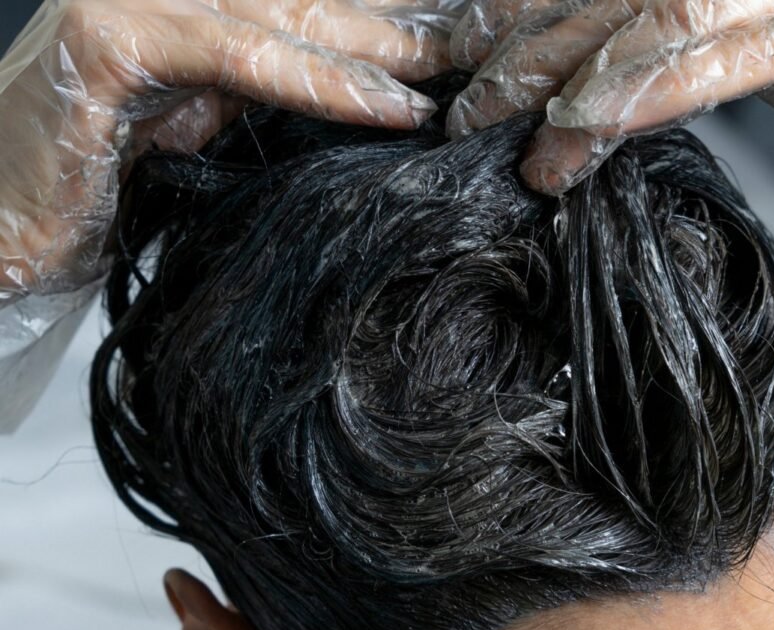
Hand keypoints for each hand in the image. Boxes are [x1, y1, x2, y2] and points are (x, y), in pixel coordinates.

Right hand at [0, 0, 460, 296]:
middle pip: (313, 0)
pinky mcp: (113, 37)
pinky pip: (241, 56)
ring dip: (381, 51)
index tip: (464, 37)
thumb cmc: (104, 183)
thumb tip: (366, 94)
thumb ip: (269, 90)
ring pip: (287, 16)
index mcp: (197, 8)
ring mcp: (139, 0)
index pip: (311, 3)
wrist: (4, 223)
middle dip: (404, 26)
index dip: (389, 19)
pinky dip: (319, 82)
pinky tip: (386, 104)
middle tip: (485, 41)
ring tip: (456, 76)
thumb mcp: (207, 122)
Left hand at [449, 0, 773, 214]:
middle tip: (450, 108)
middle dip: (513, 43)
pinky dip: (644, 87)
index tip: (454, 66)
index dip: (519, 15)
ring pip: (649, 10)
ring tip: (495, 133)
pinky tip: (582, 130)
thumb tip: (617, 90)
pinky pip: (726, 48)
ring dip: (560, 71)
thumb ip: (706, 55)